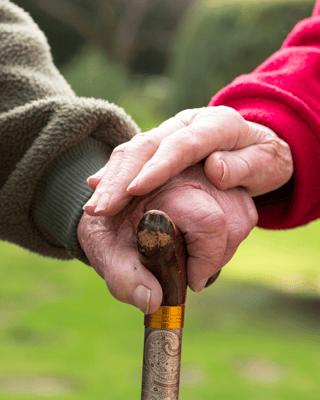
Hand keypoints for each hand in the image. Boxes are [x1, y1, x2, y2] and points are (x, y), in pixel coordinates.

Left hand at [78, 164, 257, 313]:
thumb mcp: (105, 251)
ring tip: (195, 256)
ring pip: (242, 216)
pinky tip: (205, 242)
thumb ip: (124, 277)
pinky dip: (231, 234)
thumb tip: (153, 300)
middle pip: (232, 220)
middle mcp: (190, 173)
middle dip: (216, 256)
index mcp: (163, 186)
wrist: (111, 203)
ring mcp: (207, 174)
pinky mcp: (217, 181)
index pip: (208, 221)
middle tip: (192, 272)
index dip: (206, 259)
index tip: (191, 282)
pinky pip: (244, 210)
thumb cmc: (109, 227)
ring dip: (225, 246)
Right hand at [83, 106, 292, 216]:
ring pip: (134, 150)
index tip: (136, 189)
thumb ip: (245, 166)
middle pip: (148, 145)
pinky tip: (97, 188)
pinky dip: (115, 174)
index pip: (182, 143)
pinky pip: (133, 157)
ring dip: (112, 178)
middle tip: (101, 207)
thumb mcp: (268, 163)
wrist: (258, 144)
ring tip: (94, 205)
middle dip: (122, 177)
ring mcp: (172, 132)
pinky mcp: (161, 146)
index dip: (158, 166)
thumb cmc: (265, 158)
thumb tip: (214, 168)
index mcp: (217, 124)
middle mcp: (188, 124)